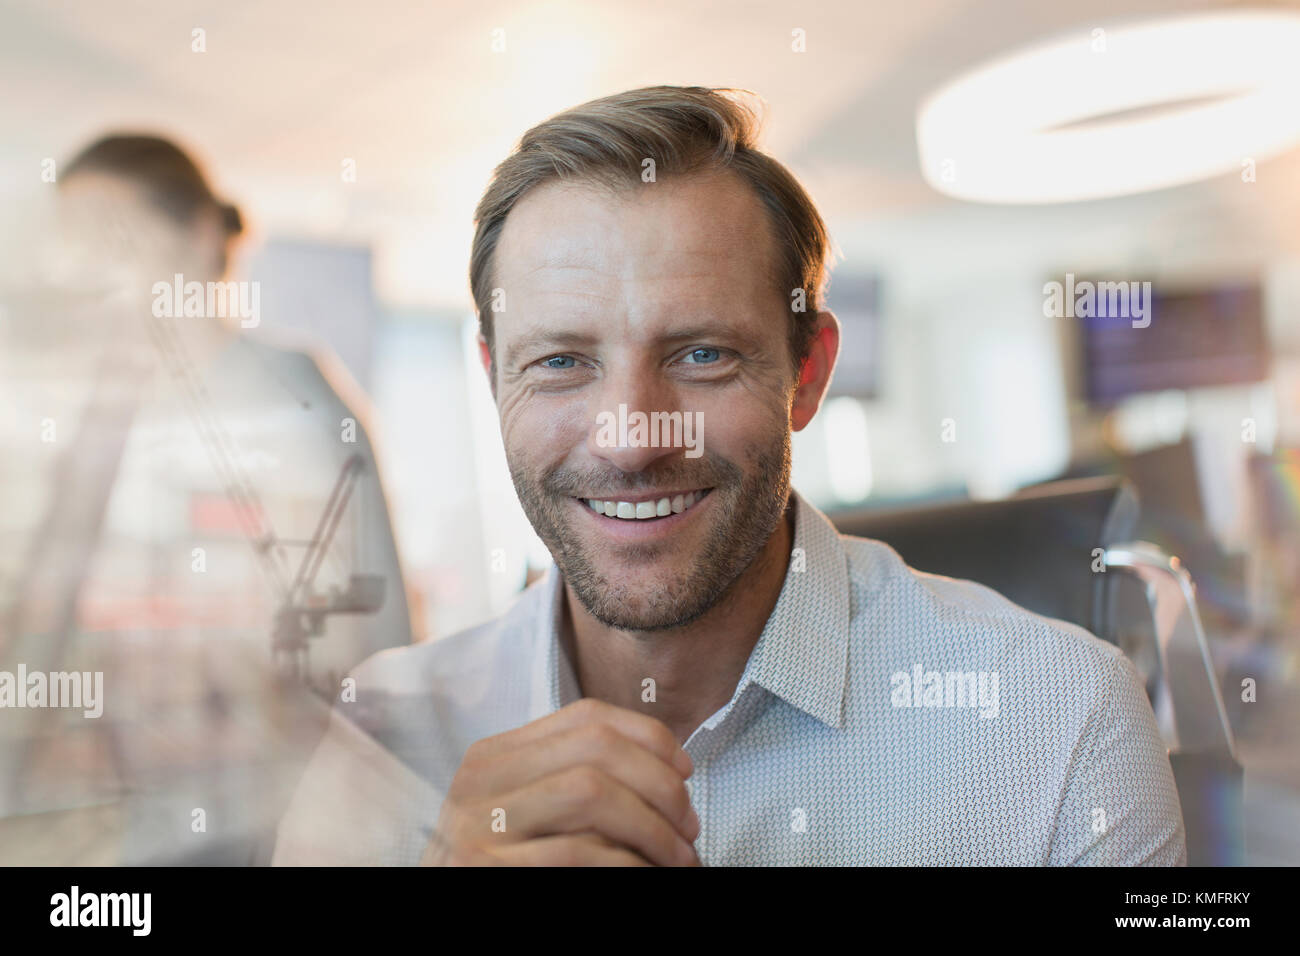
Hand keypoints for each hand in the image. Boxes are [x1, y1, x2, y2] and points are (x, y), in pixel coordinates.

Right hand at [420, 698, 700, 865]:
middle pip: (597, 750)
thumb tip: (669, 766)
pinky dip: (628, 865)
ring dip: (653, 829)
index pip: (586, 718)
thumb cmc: (501, 869)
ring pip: (592, 794)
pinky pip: (578, 853)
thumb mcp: (528, 813)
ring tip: (680, 859)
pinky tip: (645, 876)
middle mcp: (479, 780)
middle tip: (690, 827)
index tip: (685, 771)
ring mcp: (476, 824)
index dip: (649, 738)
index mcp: (493, 756)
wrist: (442, 913)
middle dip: (661, 785)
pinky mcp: (483, 868)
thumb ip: (572, 780)